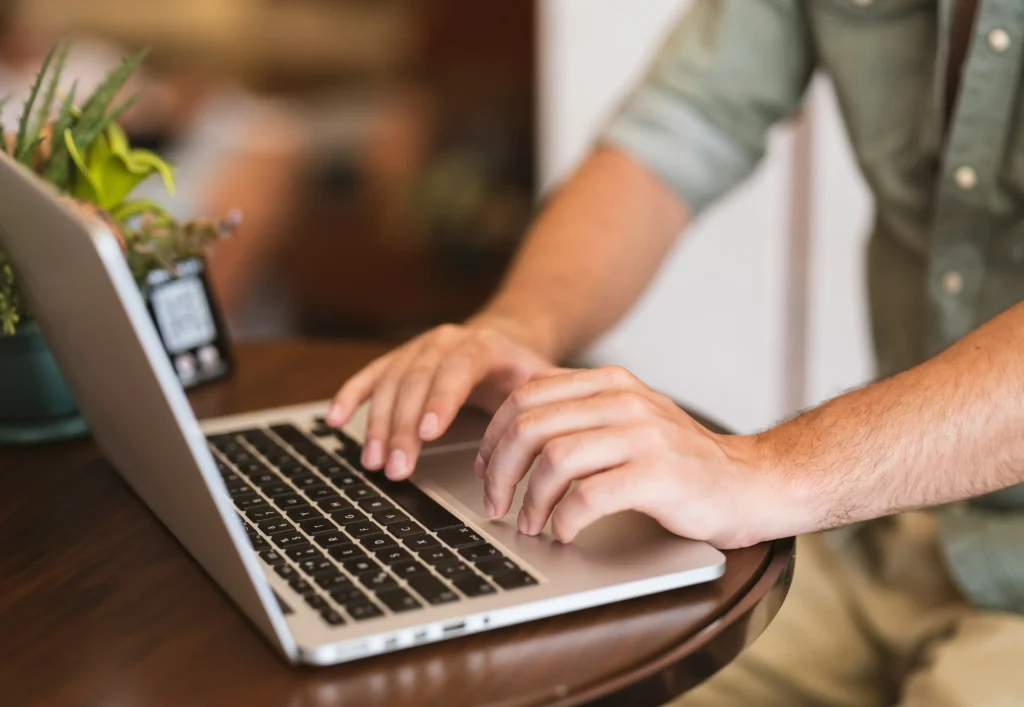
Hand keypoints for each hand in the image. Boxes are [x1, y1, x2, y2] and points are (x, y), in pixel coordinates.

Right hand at [327, 317, 556, 480]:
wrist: (506, 341)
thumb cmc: (523, 371)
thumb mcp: (542, 381)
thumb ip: (547, 400)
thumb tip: (556, 425)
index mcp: (482, 346)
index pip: (457, 370)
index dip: (440, 401)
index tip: (428, 433)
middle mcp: (444, 342)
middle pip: (416, 382)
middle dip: (402, 428)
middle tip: (396, 468)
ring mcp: (417, 349)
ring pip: (390, 384)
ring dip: (377, 425)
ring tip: (373, 462)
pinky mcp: (397, 361)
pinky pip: (370, 377)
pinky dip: (349, 397)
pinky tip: (333, 420)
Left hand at [477, 366, 787, 548]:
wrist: (752, 482)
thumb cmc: (683, 460)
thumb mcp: (630, 419)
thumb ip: (582, 414)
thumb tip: (514, 432)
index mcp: (610, 383)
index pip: (527, 394)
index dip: (494, 435)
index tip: (485, 468)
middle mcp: (624, 400)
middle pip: (531, 427)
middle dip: (501, 471)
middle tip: (495, 503)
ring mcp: (643, 436)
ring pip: (554, 459)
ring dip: (530, 500)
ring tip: (529, 524)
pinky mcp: (658, 475)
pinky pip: (588, 496)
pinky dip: (564, 519)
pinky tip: (565, 533)